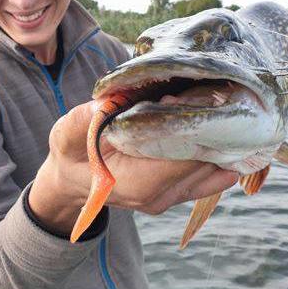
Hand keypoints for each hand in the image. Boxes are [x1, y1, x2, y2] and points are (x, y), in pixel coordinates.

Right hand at [28, 100, 238, 234]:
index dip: (189, 127)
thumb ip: (83, 121)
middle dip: (211, 128)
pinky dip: (221, 149)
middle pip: (204, 162)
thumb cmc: (72, 154)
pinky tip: (221, 123)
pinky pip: (212, 173)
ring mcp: (172, 196)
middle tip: (205, 92)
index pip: (180, 158)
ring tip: (213, 101)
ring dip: (220, 137)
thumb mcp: (66, 134)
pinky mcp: (180, 190)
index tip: (183, 97)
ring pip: (215, 169)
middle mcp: (159, 196)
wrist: (74, 179)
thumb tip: (103, 105)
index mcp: (134, 184)